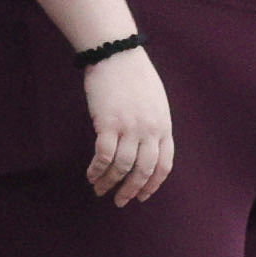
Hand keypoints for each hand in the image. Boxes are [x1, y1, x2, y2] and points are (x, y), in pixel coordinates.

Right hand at [81, 48, 175, 205]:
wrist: (117, 54)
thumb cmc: (134, 76)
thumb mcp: (155, 103)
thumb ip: (153, 126)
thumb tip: (145, 147)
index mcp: (164, 127)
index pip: (164, 165)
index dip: (153, 184)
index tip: (143, 196)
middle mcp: (150, 130)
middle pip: (144, 170)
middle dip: (132, 190)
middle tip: (121, 201)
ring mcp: (130, 127)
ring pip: (122, 166)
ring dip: (110, 182)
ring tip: (100, 190)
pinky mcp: (108, 123)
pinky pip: (103, 155)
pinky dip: (97, 169)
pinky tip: (91, 174)